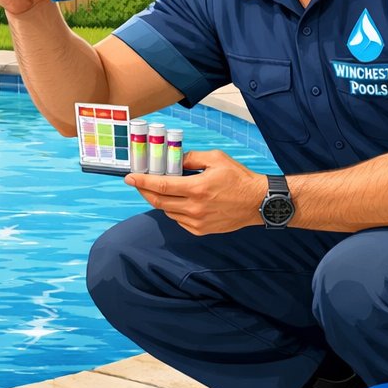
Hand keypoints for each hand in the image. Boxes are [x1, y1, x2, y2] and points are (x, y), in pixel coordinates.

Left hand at [125, 150, 267, 234]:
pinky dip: (174, 210)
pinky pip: (179, 220)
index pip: (161, 186)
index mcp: (197, 188)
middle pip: (159, 201)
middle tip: (138, 183)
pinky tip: (179, 201)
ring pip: (168, 211)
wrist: (258, 202)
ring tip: (162, 189)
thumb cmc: (239, 178)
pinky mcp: (201, 230)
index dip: (142, 182)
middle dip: (144, 191)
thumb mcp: (216, 159)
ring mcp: (197, 222)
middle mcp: (194, 208)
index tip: (129, 178)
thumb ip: (191, 158)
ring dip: (160, 200)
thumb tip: (175, 159)